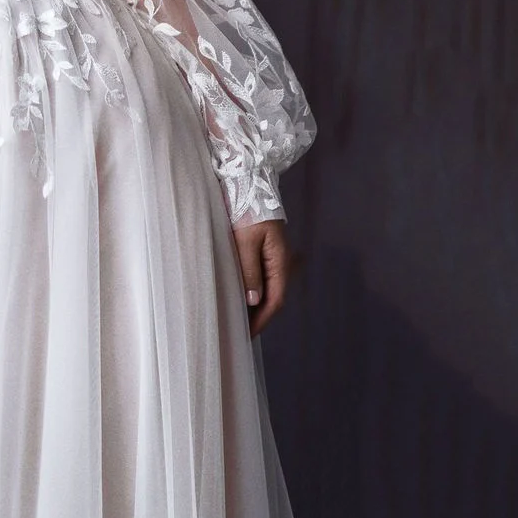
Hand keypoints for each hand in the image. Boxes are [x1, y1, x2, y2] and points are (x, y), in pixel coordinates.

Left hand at [231, 218, 289, 337]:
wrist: (247, 184)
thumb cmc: (247, 210)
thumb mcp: (245, 241)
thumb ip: (249, 270)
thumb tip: (254, 300)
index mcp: (280, 261)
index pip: (275, 300)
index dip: (262, 319)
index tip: (247, 334)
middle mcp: (280, 262)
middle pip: (272, 296)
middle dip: (258, 316)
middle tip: (239, 331)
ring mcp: (272, 256)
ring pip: (266, 287)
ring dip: (254, 304)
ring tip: (237, 318)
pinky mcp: (262, 250)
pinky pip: (259, 276)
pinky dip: (251, 289)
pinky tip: (239, 295)